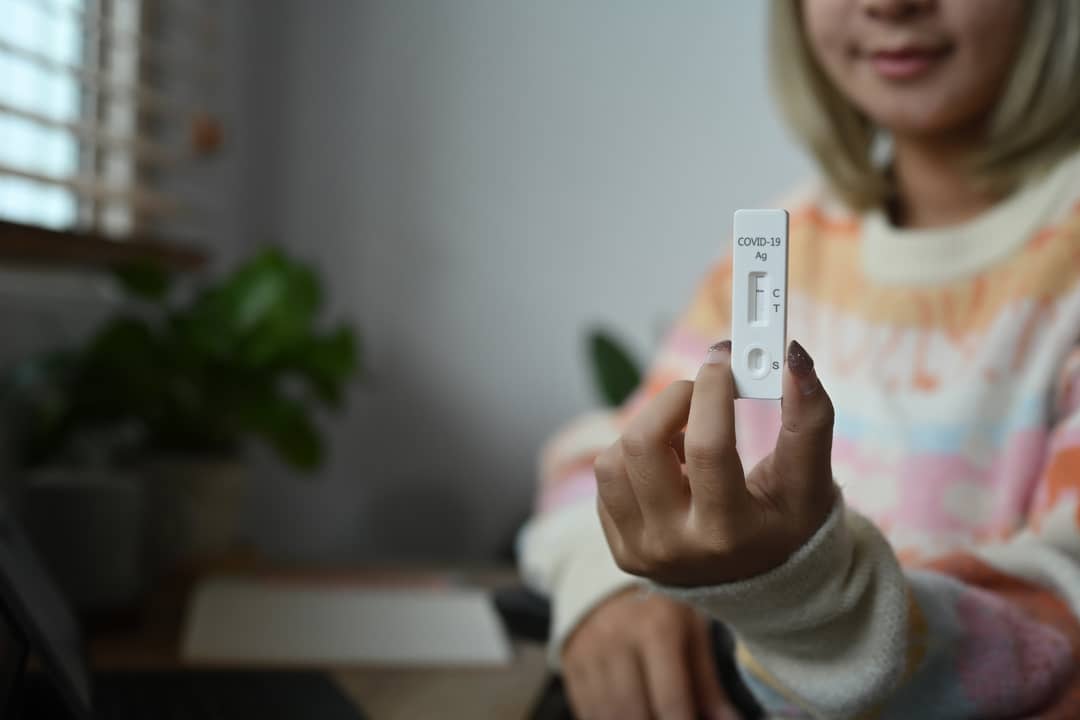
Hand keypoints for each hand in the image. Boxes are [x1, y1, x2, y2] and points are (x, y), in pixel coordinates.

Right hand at [561, 588, 738, 719]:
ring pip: (607, 715)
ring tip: (652, 719)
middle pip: (634, 713)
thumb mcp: (691, 632)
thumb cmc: (661, 609)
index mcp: (656, 628)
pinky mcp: (571, 664)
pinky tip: (629, 716)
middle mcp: (617, 639)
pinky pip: (586, 710)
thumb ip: (707, 684)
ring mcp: (589, 653)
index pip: (670, 701)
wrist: (609, 580)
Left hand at [595, 340, 835, 587]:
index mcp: (729, 533)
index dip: (712, 391)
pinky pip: (608, 479)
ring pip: (613, 460)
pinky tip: (671, 467)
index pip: (707, 447)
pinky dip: (635, 458)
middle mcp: (676, 546)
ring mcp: (641, 549)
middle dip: (672, 400)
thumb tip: (796, 358)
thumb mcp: (811, 482)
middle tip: (700, 390)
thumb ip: (809, 420)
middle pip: (643, 446)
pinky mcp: (620, 545)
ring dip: (649, 430)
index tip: (722, 361)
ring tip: (685, 437)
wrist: (760, 584)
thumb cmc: (787, 525)